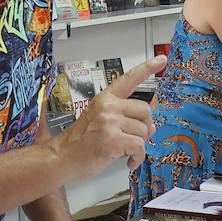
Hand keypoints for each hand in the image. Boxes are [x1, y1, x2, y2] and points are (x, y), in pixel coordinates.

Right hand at [55, 56, 164, 180]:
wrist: (61, 158)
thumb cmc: (79, 142)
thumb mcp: (97, 119)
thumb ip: (121, 116)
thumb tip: (148, 126)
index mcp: (104, 99)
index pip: (129, 78)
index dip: (147, 68)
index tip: (160, 59)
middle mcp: (107, 107)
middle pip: (145, 110)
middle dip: (145, 127)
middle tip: (137, 138)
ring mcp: (109, 122)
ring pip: (144, 131)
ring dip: (139, 146)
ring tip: (125, 151)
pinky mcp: (112, 140)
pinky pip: (139, 147)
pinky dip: (138, 158)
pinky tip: (129, 161)